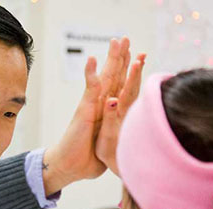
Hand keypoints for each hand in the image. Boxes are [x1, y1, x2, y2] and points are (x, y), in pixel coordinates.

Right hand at [43, 38, 145, 194]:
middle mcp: (102, 105)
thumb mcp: (111, 144)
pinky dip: (91, 74)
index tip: (141, 55)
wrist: (71, 167)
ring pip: (104, 77)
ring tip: (115, 41)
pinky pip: (90, 89)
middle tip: (126, 38)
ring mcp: (92, 105)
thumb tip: (128, 134)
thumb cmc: (89, 158)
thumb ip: (118, 134)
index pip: (124, 87)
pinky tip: (92, 59)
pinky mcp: (84, 110)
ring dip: (110, 58)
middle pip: (114, 76)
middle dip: (121, 57)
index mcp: (110, 112)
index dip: (132, 71)